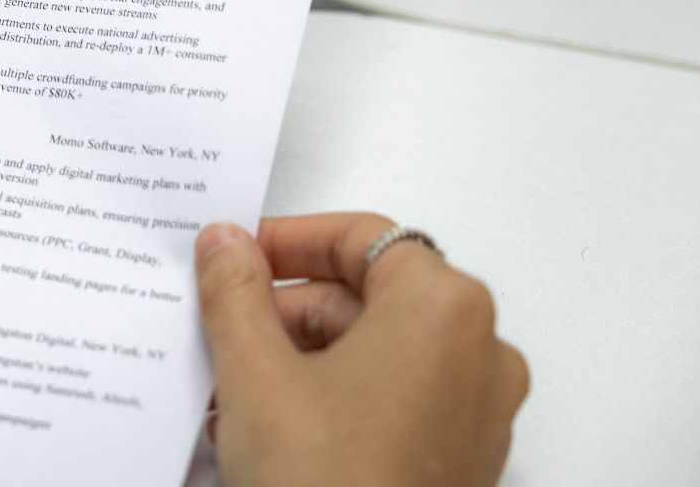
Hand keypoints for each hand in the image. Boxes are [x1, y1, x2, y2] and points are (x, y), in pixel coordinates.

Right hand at [195, 214, 527, 486]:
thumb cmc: (329, 485)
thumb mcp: (255, 372)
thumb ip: (235, 292)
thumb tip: (225, 245)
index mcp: (444, 309)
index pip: (361, 237)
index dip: (287, 240)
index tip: (234, 257)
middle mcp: (479, 353)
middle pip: (369, 294)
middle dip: (286, 309)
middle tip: (220, 326)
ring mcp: (477, 413)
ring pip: (377, 351)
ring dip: (301, 357)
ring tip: (233, 387)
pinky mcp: (460, 461)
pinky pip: (392, 400)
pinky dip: (333, 397)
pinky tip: (269, 426)